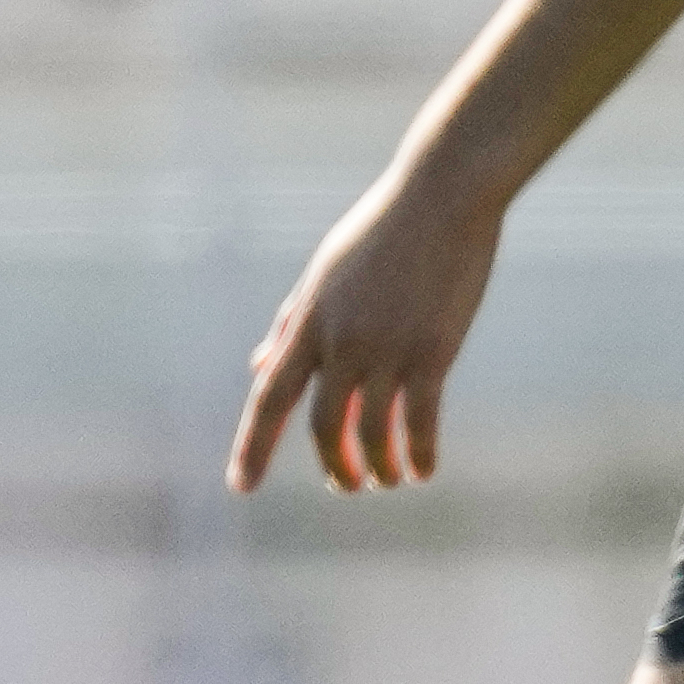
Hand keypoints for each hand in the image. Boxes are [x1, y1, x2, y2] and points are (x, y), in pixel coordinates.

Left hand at [232, 162, 506, 491]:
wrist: (442, 197)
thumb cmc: (384, 231)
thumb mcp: (324, 275)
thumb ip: (291, 325)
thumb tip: (258, 366)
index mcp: (310, 322)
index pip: (270, 396)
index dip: (252, 446)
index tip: (240, 487)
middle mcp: (342, 341)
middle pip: (325, 425)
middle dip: (334, 467)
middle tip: (345, 487)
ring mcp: (388, 348)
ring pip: (372, 431)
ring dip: (377, 467)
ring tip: (387, 481)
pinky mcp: (434, 350)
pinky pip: (420, 420)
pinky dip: (418, 452)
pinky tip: (424, 471)